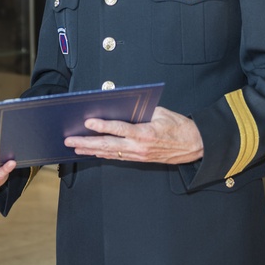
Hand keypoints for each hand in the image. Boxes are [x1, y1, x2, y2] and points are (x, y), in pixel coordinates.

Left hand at [63, 105, 203, 163]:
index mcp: (145, 133)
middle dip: (87, 142)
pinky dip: (103, 154)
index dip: (102, 126)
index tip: (87, 122)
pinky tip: (92, 152)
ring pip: (110, 153)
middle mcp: (139, 147)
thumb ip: (140, 110)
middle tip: (70, 140)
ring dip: (91, 150)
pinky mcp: (139, 160)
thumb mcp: (161, 112)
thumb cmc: (179, 127)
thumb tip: (121, 104)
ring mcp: (138, 155)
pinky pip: (117, 157)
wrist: (194, 145)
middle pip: (108, 145)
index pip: (119, 129)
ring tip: (75, 147)